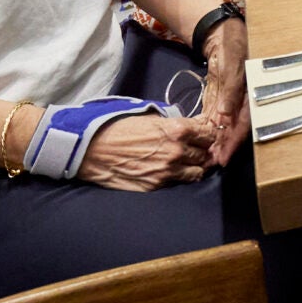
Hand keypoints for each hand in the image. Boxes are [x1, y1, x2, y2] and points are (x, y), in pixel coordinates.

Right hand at [76, 112, 214, 189]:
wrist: (91, 149)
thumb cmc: (118, 128)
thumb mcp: (150, 116)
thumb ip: (174, 122)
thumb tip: (193, 124)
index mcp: (178, 130)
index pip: (210, 134)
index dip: (209, 134)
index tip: (206, 135)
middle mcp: (177, 151)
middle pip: (206, 154)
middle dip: (203, 151)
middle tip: (197, 148)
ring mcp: (168, 171)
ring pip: (198, 172)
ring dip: (195, 166)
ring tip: (186, 162)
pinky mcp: (157, 185)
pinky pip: (179, 182)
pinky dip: (179, 177)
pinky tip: (171, 170)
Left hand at [199, 15, 249, 165]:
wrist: (220, 31)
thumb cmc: (232, 45)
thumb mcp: (231, 66)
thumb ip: (230, 91)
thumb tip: (225, 118)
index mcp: (253, 93)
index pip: (244, 123)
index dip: (234, 142)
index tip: (224, 158)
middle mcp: (244, 99)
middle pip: (234, 127)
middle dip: (224, 146)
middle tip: (212, 163)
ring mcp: (232, 99)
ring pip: (225, 124)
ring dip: (217, 140)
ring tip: (207, 156)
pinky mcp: (221, 96)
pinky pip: (216, 115)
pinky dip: (211, 128)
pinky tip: (204, 139)